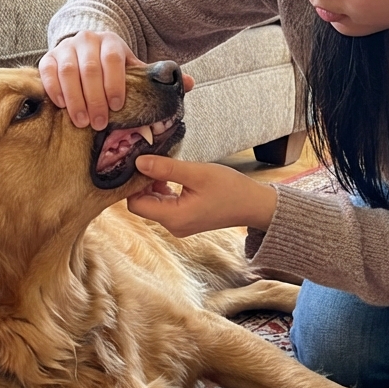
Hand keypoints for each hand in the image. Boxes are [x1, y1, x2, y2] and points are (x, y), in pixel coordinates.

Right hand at [39, 31, 193, 129]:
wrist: (85, 47)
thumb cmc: (112, 66)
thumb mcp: (134, 67)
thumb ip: (157, 77)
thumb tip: (190, 83)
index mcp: (111, 42)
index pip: (113, 58)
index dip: (115, 82)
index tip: (117, 106)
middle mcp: (86, 41)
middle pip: (89, 68)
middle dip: (94, 98)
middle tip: (99, 124)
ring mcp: (65, 48)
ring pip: (67, 71)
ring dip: (74, 98)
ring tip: (81, 122)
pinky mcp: (47, 58)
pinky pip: (46, 73)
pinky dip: (54, 90)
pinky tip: (62, 107)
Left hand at [127, 155, 277, 236]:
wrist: (255, 205)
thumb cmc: (230, 189)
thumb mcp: (197, 173)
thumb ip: (166, 168)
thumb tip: (138, 162)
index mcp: (174, 217)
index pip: (135, 204)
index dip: (133, 184)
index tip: (141, 164)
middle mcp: (173, 226)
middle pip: (143, 204)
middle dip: (144, 183)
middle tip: (153, 161)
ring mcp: (179, 224)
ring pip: (154, 204)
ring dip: (154, 185)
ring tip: (166, 167)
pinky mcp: (186, 219)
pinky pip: (166, 205)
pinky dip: (164, 190)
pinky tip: (174, 177)